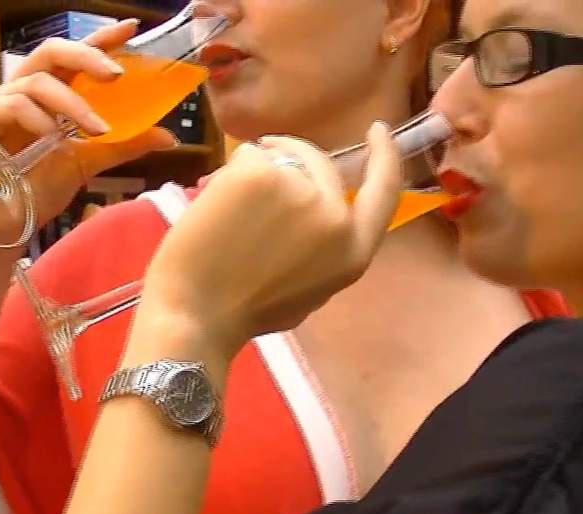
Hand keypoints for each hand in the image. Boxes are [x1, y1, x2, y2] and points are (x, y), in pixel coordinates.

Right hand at [0, 19, 177, 233]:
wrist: (2, 225)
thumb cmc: (36, 189)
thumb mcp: (89, 163)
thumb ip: (123, 145)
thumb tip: (167, 136)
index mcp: (49, 95)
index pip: (76, 58)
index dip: (101, 40)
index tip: (131, 29)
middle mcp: (24, 91)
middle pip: (52, 52)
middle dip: (86, 56)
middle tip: (116, 74)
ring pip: (36, 81)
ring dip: (72, 103)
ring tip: (97, 129)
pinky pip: (11, 105)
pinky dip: (37, 117)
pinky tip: (53, 137)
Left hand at [140, 122, 401, 354]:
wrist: (196, 313)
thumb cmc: (245, 312)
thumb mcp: (310, 291)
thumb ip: (326, 249)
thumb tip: (321, 211)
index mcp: (352, 252)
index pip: (384, 191)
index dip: (385, 156)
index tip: (378, 131)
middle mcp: (334, 218)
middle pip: (322, 164)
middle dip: (296, 155)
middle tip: (266, 158)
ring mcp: (299, 192)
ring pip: (280, 157)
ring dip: (257, 166)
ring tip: (228, 200)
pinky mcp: (259, 175)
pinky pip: (248, 156)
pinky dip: (228, 171)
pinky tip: (213, 201)